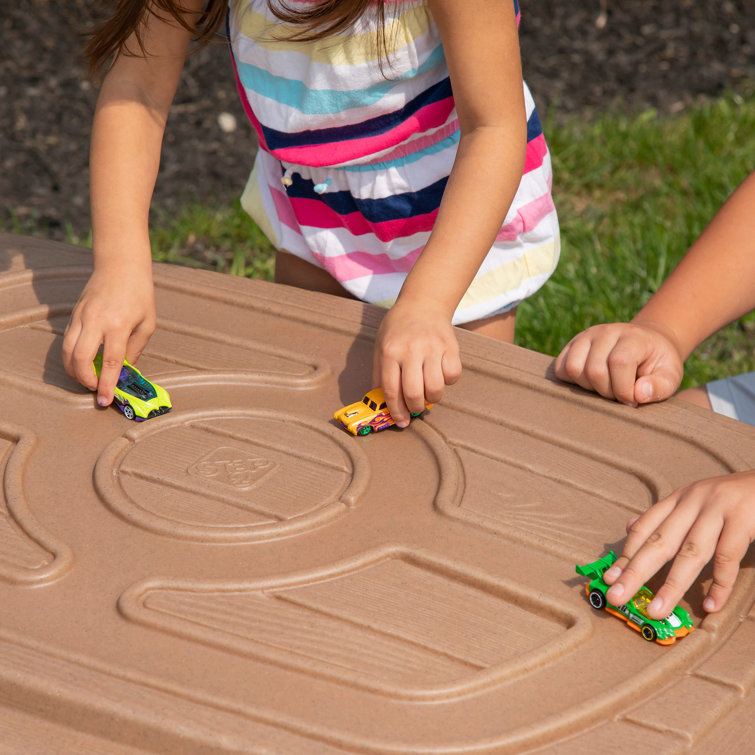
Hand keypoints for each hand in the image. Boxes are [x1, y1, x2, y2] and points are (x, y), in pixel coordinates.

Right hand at [62, 261, 155, 405]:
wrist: (121, 266)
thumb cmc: (139, 294)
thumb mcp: (147, 323)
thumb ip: (135, 349)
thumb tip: (125, 371)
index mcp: (119, 325)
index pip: (111, 362)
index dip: (108, 384)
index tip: (105, 400)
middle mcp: (96, 321)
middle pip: (81, 360)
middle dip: (86, 380)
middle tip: (96, 389)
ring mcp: (81, 317)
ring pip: (67, 352)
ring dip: (75, 371)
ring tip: (88, 379)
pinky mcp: (74, 315)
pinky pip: (67, 342)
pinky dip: (72, 357)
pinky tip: (82, 364)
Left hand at [372, 300, 461, 426]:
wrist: (422, 304)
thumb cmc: (398, 329)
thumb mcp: (380, 347)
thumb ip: (379, 375)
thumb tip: (381, 404)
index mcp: (390, 352)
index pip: (391, 390)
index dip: (396, 411)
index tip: (401, 422)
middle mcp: (411, 350)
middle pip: (414, 392)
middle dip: (415, 408)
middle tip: (415, 409)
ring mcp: (432, 347)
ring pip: (436, 388)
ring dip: (432, 398)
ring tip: (428, 394)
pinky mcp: (450, 346)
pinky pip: (453, 375)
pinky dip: (448, 382)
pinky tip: (441, 376)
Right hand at [554, 322, 683, 405]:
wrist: (648, 343)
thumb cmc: (658, 364)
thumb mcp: (671, 376)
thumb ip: (659, 387)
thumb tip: (637, 394)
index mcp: (633, 337)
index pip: (619, 362)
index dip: (623, 389)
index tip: (632, 400)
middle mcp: (606, 332)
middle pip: (594, 370)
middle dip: (606, 392)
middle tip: (619, 395)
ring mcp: (586, 336)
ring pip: (572, 368)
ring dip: (587, 387)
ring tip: (604, 387)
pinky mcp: (573, 344)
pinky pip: (560, 367)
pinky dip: (571, 381)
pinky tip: (590, 383)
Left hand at [603, 471, 754, 616]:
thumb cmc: (734, 499)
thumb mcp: (697, 501)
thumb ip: (666, 517)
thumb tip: (629, 527)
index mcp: (679, 498)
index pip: (645, 528)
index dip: (626, 554)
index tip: (609, 578)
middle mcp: (693, 501)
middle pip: (659, 541)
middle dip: (635, 571)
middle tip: (617, 595)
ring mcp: (718, 509)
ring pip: (690, 552)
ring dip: (672, 585)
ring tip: (657, 610)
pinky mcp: (744, 519)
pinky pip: (728, 557)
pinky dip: (720, 584)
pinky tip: (711, 604)